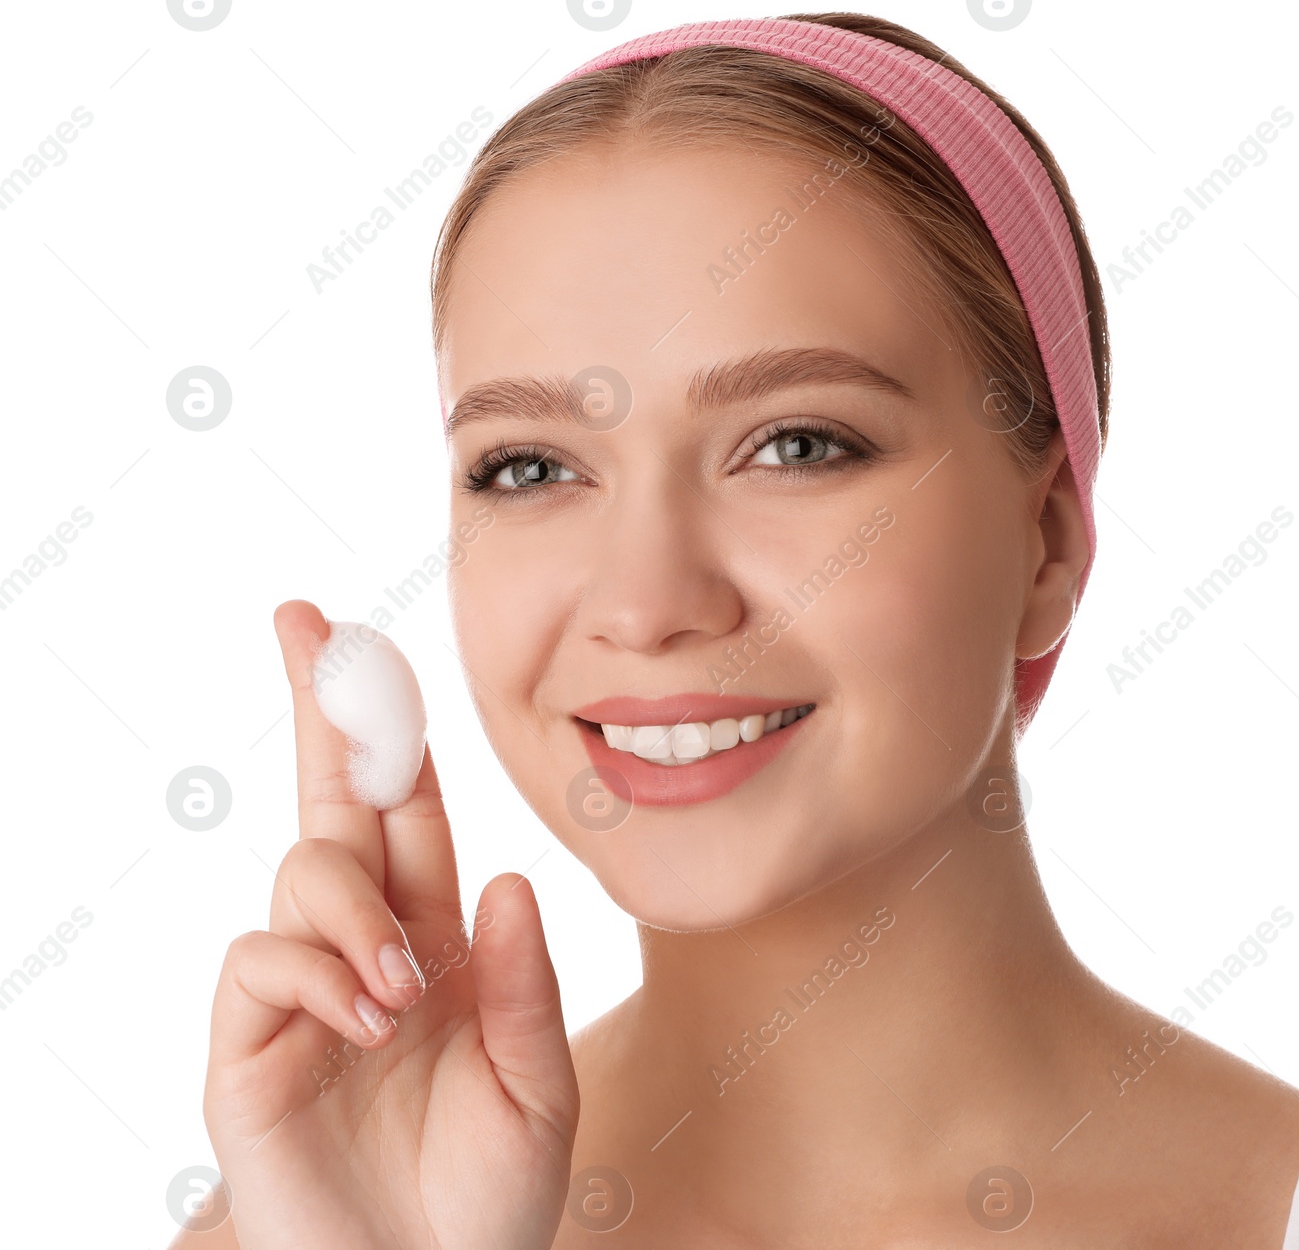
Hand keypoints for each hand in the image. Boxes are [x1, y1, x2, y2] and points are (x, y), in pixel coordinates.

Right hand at [200, 600, 577, 1248]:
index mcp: (442, 938)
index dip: (389, 729)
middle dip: (319, 706)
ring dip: (356, 908)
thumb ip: (524, 984)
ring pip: (305, 872)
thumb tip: (503, 877)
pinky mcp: (248, 1047)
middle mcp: (370, 945)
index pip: (410, 812)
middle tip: (300, 618)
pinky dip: (318, 970)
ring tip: (403, 991)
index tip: (360, 640)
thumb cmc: (489, 1197)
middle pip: (335, 801)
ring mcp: (304, 991)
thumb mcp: (538, 1087)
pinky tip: (366, 1017)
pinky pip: (260, 957)